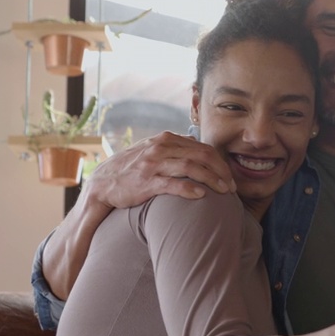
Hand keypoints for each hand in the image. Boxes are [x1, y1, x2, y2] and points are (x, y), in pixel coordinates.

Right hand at [85, 131, 234, 210]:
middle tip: (232, 186)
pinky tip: (201, 195)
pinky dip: (189, 188)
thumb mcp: (152, 150)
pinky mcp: (146, 182)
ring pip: (191, 167)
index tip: (230, 176)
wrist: (102, 184)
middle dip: (221, 170)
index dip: (220, 161)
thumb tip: (195, 143)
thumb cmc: (131, 168)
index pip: (202, 147)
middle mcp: (160, 148)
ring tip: (224, 191)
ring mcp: (152, 164)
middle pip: (201, 154)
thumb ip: (173, 147)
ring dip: (212, 179)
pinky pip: (173, 184)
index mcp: (165, 139)